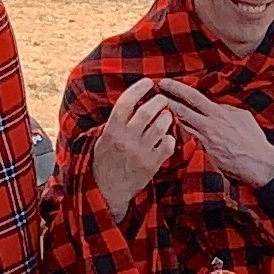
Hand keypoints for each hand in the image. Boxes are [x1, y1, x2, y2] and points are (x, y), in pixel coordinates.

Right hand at [91, 77, 179, 218]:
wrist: (108, 190)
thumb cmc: (105, 162)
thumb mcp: (103, 140)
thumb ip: (116, 123)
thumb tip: (132, 102)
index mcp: (111, 131)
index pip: (125, 102)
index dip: (138, 88)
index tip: (147, 82)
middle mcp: (126, 140)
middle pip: (147, 112)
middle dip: (158, 101)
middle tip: (161, 100)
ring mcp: (140, 153)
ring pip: (160, 127)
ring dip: (166, 117)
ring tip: (165, 116)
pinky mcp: (152, 164)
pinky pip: (168, 145)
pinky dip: (170, 138)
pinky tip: (166, 137)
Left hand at [149, 79, 273, 188]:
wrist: (258, 163)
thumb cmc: (253, 140)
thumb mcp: (243, 118)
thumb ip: (226, 110)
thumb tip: (216, 106)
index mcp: (219, 113)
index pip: (193, 97)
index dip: (177, 89)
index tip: (164, 82)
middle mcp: (209, 124)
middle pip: (182, 109)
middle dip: (165, 99)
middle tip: (151, 93)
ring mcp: (205, 139)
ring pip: (181, 125)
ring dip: (166, 117)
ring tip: (153, 110)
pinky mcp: (204, 153)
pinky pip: (187, 141)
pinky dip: (177, 135)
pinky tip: (165, 132)